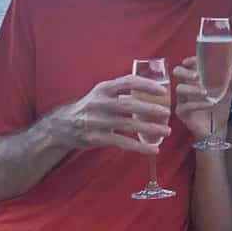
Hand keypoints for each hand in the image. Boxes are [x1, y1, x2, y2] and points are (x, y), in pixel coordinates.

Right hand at [56, 72, 170, 154]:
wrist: (63, 125)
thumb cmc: (91, 107)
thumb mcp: (102, 94)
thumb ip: (122, 92)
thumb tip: (152, 92)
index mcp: (104, 88)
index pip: (128, 82)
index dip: (146, 85)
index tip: (162, 91)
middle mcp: (99, 103)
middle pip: (129, 105)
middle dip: (151, 109)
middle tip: (168, 113)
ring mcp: (97, 121)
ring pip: (129, 125)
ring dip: (150, 129)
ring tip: (167, 131)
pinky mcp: (97, 138)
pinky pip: (123, 143)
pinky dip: (140, 147)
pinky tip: (153, 149)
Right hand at [172, 59, 231, 143]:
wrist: (217, 130)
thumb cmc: (219, 109)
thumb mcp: (227, 94)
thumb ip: (230, 83)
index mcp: (195, 80)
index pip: (188, 65)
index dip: (190, 61)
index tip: (195, 61)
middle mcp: (186, 87)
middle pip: (177, 73)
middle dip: (185, 72)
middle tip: (197, 76)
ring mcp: (182, 100)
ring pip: (179, 89)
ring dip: (193, 89)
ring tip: (206, 92)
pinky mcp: (182, 112)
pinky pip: (186, 106)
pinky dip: (199, 104)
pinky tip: (210, 104)